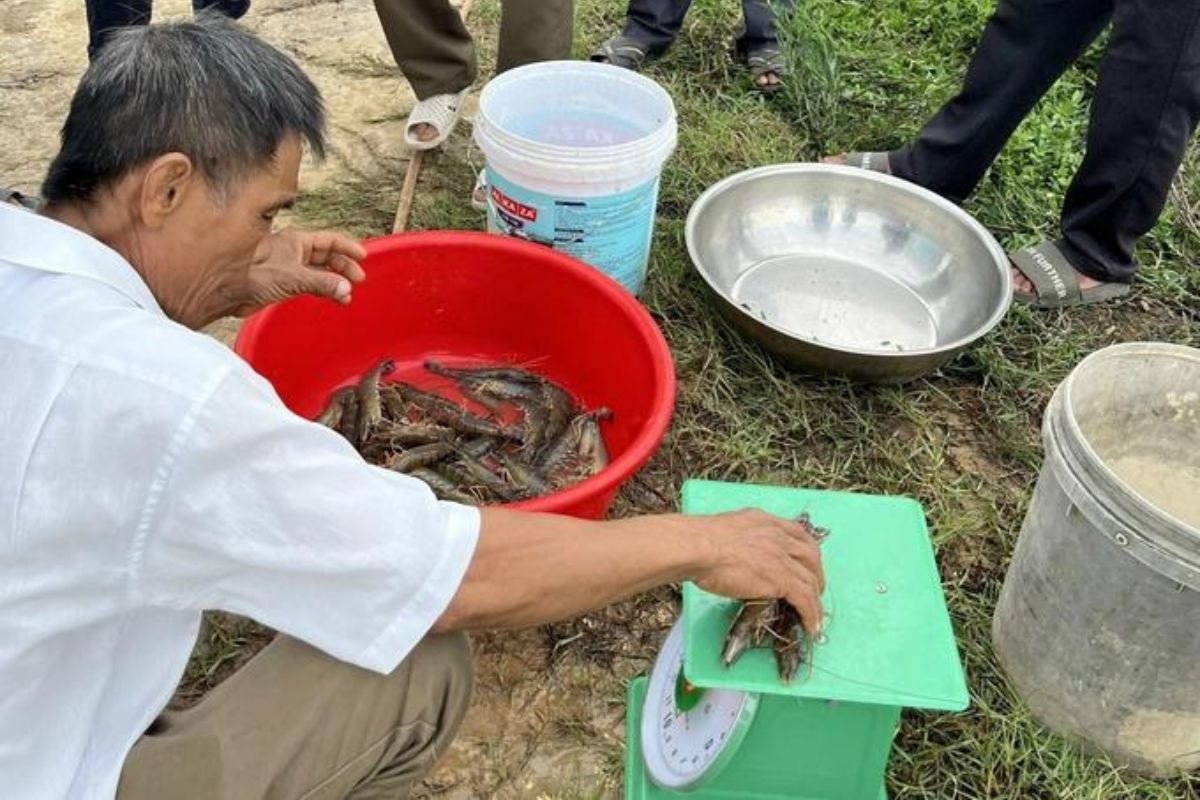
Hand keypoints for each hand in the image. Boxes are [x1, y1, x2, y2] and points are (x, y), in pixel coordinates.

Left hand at [232, 229, 366, 315]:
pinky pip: (310, 284)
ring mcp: (289, 268)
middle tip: (357, 279)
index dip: (347, 248)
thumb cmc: (249, 274)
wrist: (226, 290)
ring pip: (319, 271)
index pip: (330, 240)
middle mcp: (293, 252)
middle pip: (327, 256)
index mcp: (296, 241)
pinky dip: (323, 290)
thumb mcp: (292, 277)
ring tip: (346, 294)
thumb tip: (344, 288)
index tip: (362, 256)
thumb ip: (321, 283)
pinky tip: (330, 298)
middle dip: (344, 267)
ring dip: (334, 282)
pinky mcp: (284, 284)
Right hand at [691, 509, 825, 633]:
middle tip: (814, 591)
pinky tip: (810, 626)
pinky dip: (811, 614)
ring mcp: (782, 557)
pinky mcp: (781, 579)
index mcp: (765, 521)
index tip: (807, 563)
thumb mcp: (727, 530)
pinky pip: (805, 599)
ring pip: (811, 581)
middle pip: (812, 556)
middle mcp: (779, 536)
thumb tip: (737, 556)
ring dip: (816, 601)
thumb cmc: (699, 540)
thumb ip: (740, 540)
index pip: (798, 534)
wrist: (699, 547)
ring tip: (815, 617)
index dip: (807, 552)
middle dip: (817, 575)